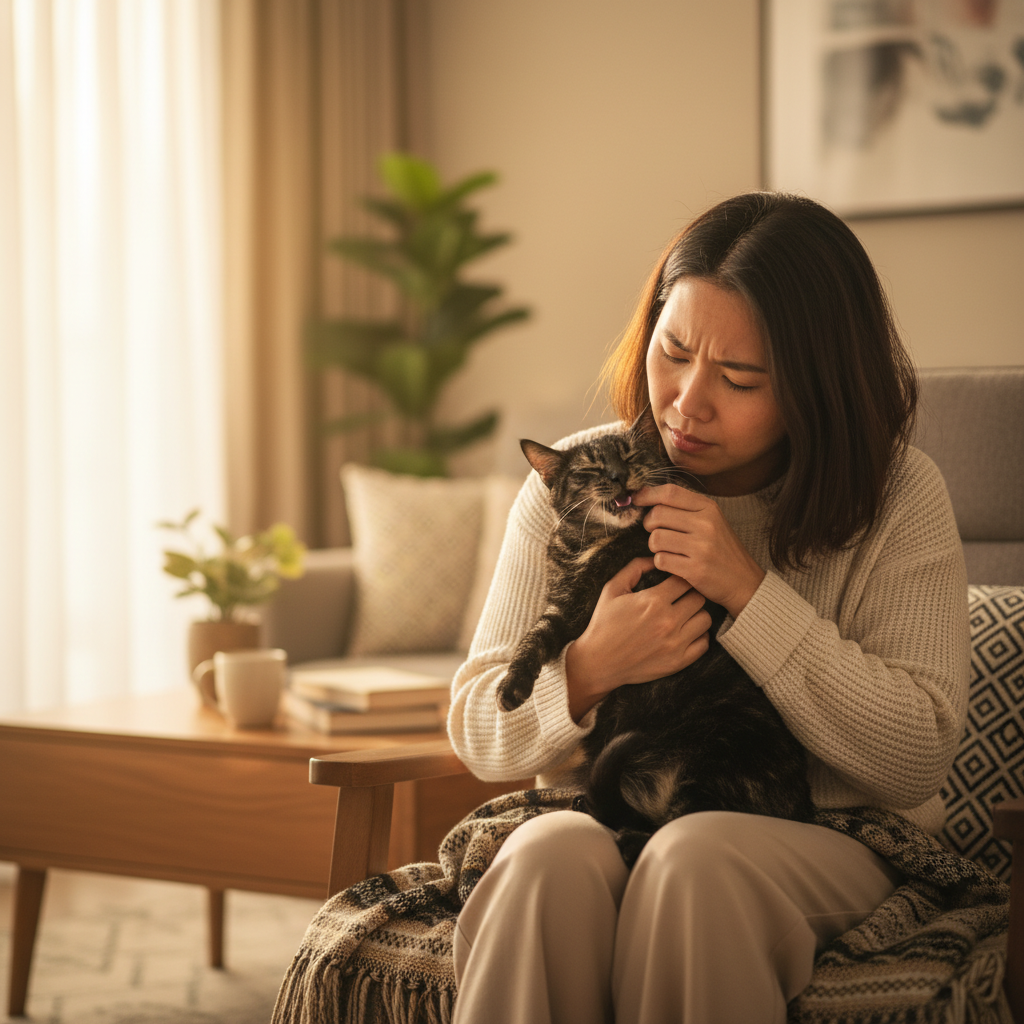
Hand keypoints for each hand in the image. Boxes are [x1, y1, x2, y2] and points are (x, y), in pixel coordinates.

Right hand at [565, 557, 711, 721]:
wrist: (598, 662)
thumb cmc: (604, 623)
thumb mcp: (613, 589)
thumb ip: (635, 568)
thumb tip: (657, 557)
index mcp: (653, 600)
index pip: (685, 580)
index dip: (681, 578)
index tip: (675, 583)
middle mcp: (668, 621)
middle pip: (699, 598)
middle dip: (691, 594)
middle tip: (681, 598)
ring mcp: (675, 643)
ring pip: (705, 619)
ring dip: (696, 614)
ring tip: (684, 615)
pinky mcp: (678, 662)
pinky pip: (704, 644)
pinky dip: (698, 636)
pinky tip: (685, 633)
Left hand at [634, 484, 765, 619]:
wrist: (744, 582)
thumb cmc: (722, 550)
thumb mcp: (712, 521)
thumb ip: (685, 508)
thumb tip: (646, 496)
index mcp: (709, 508)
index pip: (670, 492)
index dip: (648, 494)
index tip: (637, 500)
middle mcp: (706, 524)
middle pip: (657, 515)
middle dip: (649, 524)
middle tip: (657, 532)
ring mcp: (701, 547)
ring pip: (655, 539)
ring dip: (655, 546)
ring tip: (667, 550)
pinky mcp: (695, 569)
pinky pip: (660, 560)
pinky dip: (661, 563)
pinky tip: (673, 564)